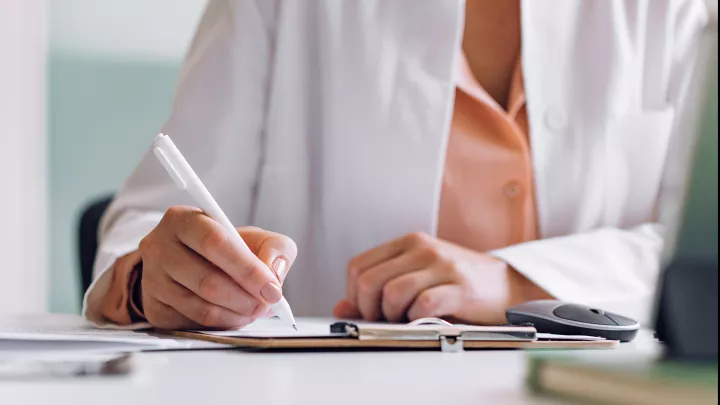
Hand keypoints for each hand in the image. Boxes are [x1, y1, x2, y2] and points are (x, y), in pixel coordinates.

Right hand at [138, 206, 296, 328]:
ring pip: (200, 307)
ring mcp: (152, 279)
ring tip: (255, 310)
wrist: (191, 264)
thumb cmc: (225, 248)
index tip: (272, 288)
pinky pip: (193, 323)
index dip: (247, 269)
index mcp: (183, 220)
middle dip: (245, 298)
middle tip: (267, 305)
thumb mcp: (254, 238)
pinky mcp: (154, 308)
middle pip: (207, 280)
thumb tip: (274, 274)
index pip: (215, 242)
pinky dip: (222, 324)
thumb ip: (274, 248)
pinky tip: (235, 316)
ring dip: (236, 314)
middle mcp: (159, 247)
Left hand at [333, 232, 549, 324]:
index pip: (358, 267)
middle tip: (385, 319)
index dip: (355, 295)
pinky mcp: (459, 287)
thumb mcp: (416, 278)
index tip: (368, 310)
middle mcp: (422, 249)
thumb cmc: (458, 283)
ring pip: (391, 293)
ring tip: (406, 319)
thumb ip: (379, 289)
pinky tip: (425, 320)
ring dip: (392, 316)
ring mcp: (442, 266)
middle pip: (369, 282)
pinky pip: (422, 305)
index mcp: (408, 243)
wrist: (507, 285)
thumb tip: (341, 307)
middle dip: (370, 309)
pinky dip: (417, 319)